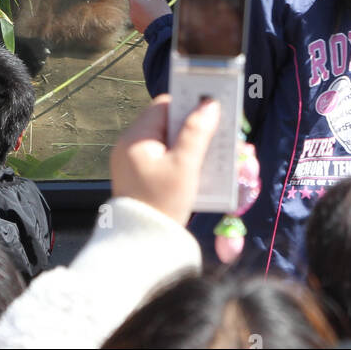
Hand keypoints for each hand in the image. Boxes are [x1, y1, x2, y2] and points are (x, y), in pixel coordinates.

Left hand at [110, 94, 216, 224]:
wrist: (142, 245)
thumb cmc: (163, 203)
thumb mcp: (185, 166)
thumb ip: (197, 132)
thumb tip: (210, 104)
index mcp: (136, 138)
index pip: (165, 105)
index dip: (189, 105)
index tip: (213, 111)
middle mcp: (131, 146)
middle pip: (169, 124)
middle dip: (196, 128)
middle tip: (220, 136)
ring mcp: (134, 162)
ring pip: (170, 142)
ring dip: (193, 145)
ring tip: (216, 155)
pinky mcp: (140, 177)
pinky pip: (165, 159)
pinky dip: (184, 160)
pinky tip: (201, 170)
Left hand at [123, 0, 170, 32]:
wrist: (162, 31)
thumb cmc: (161, 14)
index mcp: (135, 1)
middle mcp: (131, 10)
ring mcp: (133, 18)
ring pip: (136, 8)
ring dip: (143, 5)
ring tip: (155, 7)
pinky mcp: (137, 25)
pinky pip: (138, 16)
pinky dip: (144, 13)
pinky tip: (153, 15)